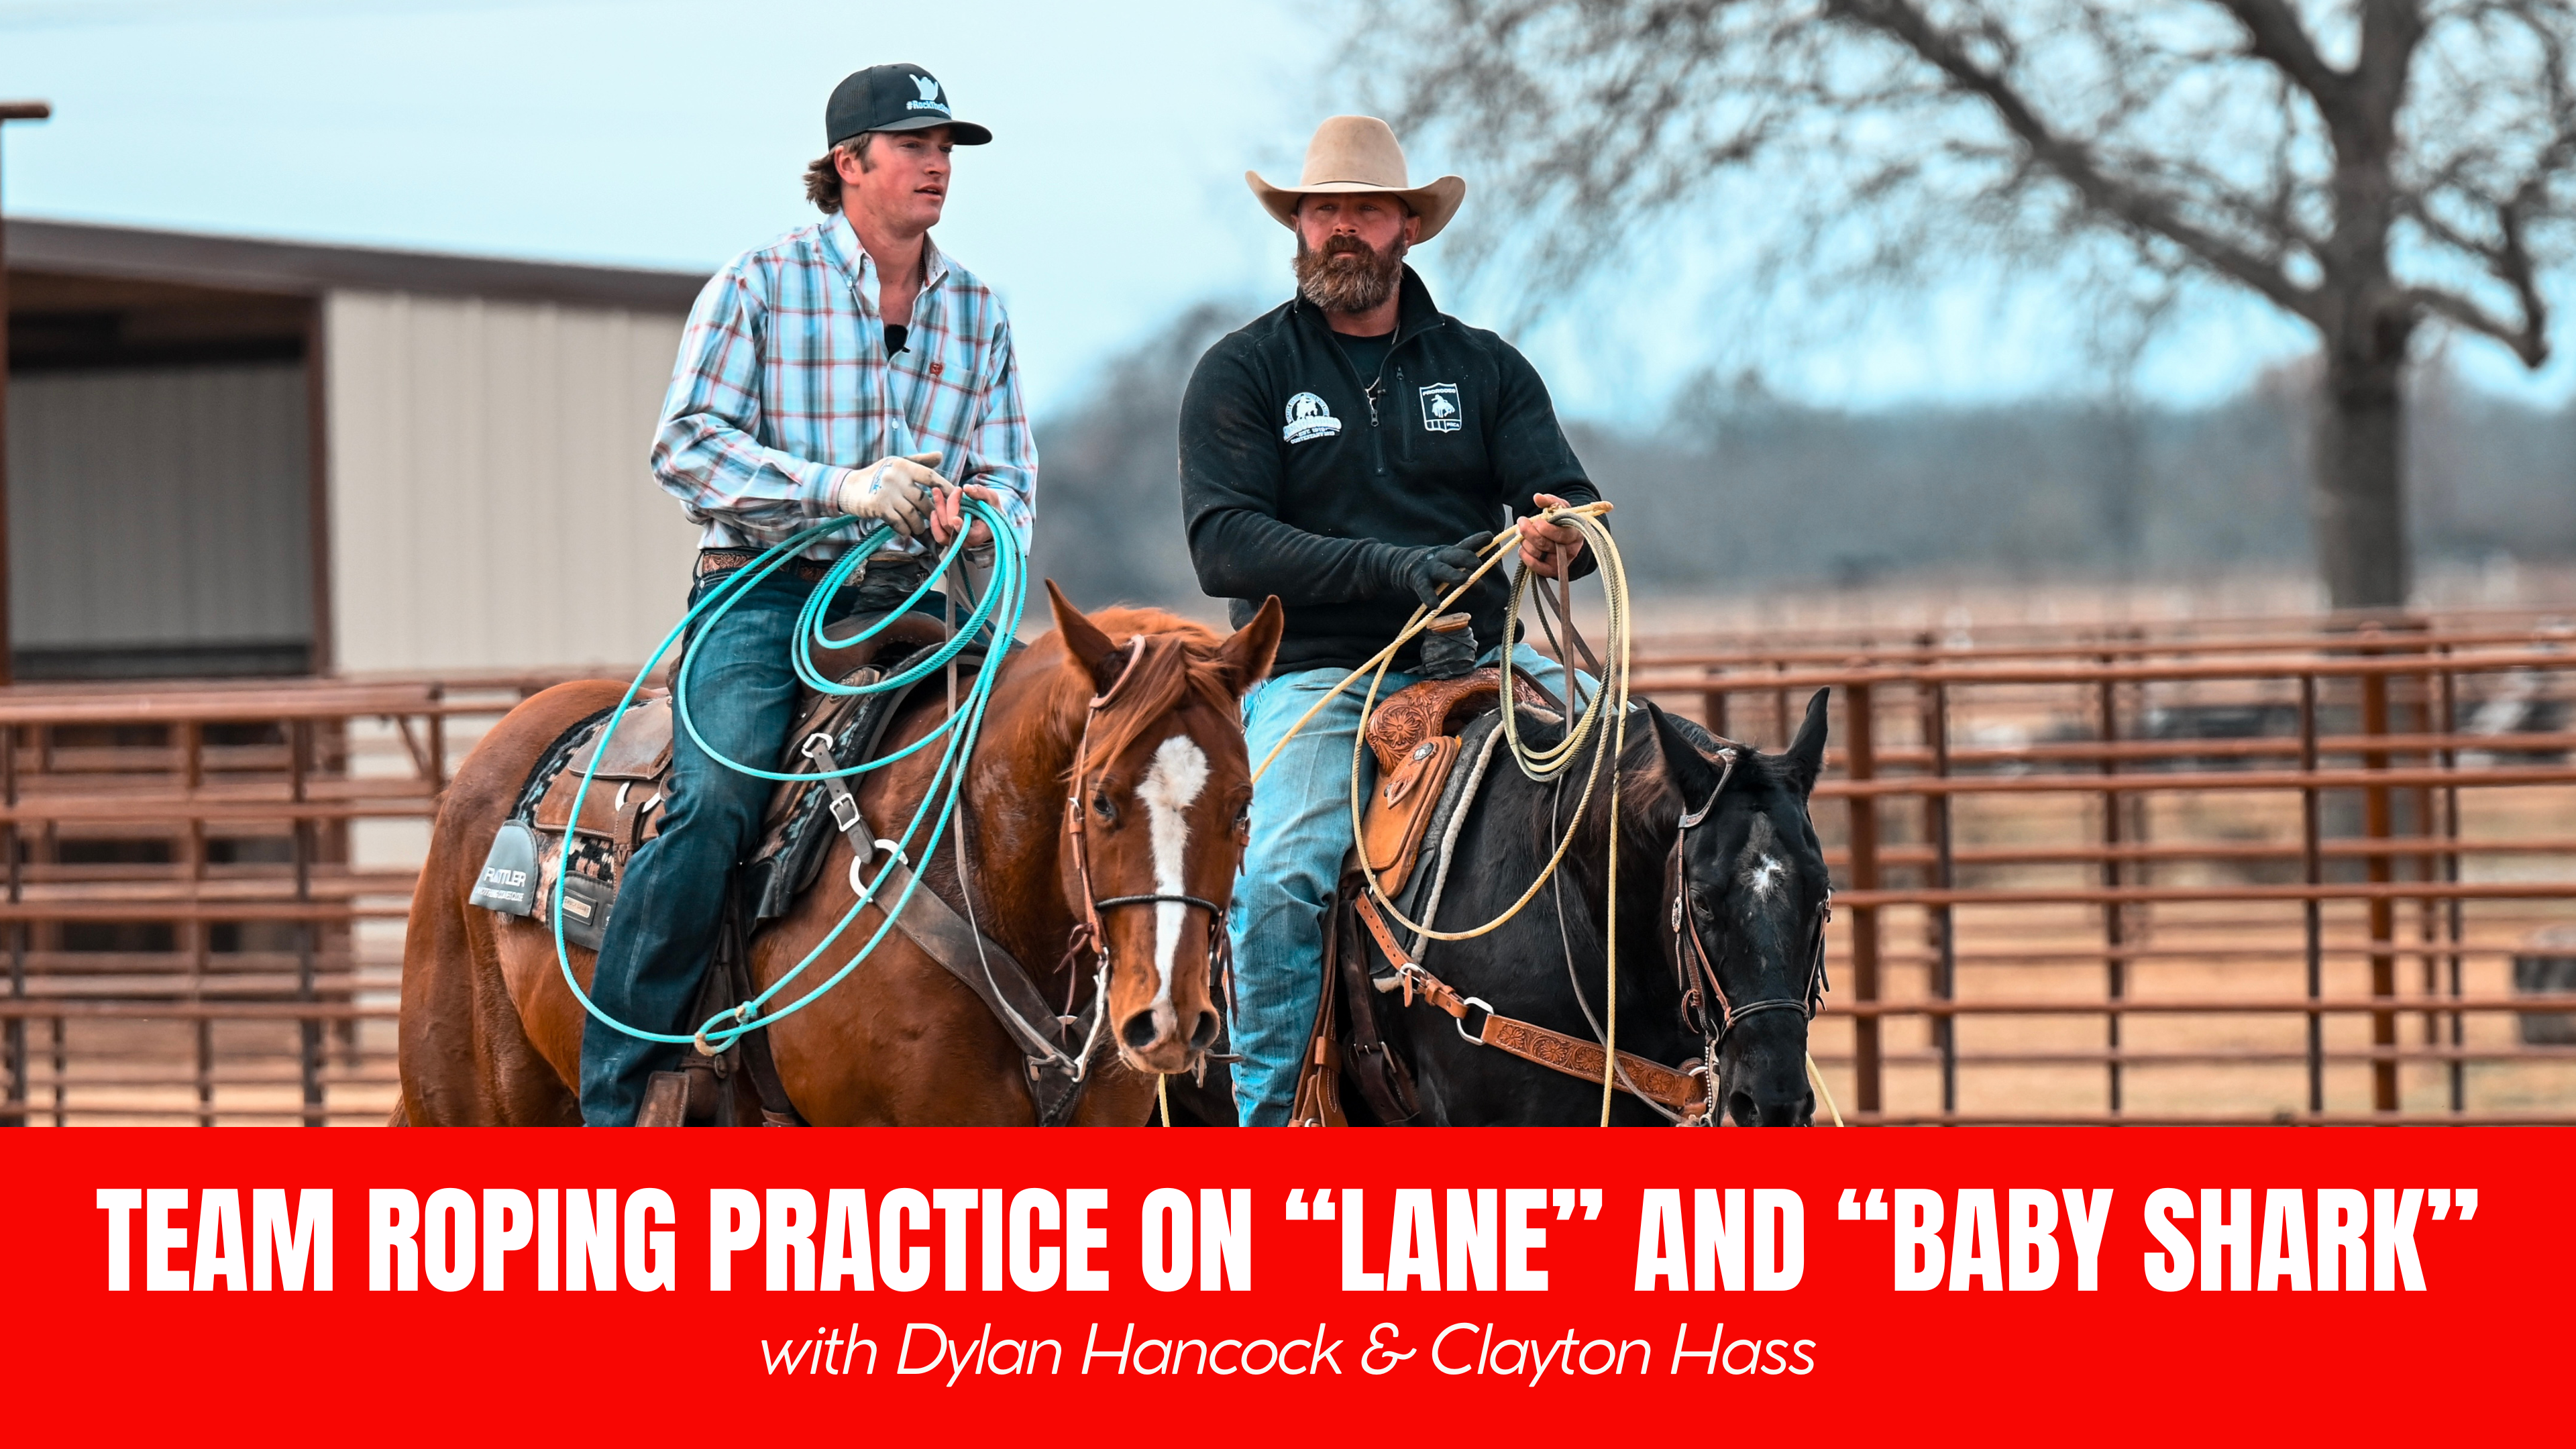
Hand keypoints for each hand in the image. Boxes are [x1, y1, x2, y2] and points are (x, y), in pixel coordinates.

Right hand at [833, 451, 949, 537]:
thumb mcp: (897, 464)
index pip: (930, 476)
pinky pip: (898, 522)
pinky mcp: (878, 506)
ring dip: (919, 525)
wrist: (848, 488)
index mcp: (903, 465)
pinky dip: (904, 529)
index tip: (956, 498)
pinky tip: (906, 531)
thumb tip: (940, 456)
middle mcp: (896, 477)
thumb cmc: (877, 475)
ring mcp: (886, 492)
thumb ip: (919, 461)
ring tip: (920, 529)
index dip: (945, 488)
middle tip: (936, 521)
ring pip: (912, 514)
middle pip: (923, 499)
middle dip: (932, 513)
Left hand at [930, 483, 1002, 550]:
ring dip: (938, 509)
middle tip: (956, 490)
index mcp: (979, 533)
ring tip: (937, 493)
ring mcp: (957, 541)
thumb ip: (980, 493)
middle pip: (951, 525)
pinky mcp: (950, 539)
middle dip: (950, 505)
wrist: (990, 519)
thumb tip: (966, 488)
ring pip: (942, 529)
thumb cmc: (991, 509)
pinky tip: (935, 509)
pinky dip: (934, 522)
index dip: (960, 527)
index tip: (956, 519)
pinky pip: (938, 535)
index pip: (968, 534)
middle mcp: (967, 541)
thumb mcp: (991, 498)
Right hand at [1393, 530, 1493, 606]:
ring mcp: (1428, 567)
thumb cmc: (1431, 568)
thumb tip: (1484, 590)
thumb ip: (1466, 575)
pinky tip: (1435, 604)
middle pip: (1456, 555)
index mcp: (1451, 552)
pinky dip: (1429, 596)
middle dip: (1467, 558)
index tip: (1489, 537)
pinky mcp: (1416, 579)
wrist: (1399, 565)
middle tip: (1478, 564)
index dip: (1478, 540)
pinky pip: (1424, 588)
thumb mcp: (1448, 566)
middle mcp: (1441, 557)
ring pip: (1442, 570)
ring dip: (1453, 575)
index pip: (1466, 545)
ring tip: (1463, 580)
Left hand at [1517, 493, 1587, 577]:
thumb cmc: (1564, 523)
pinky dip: (1525, 555)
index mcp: (1575, 534)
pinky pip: (1534, 566)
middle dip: (1528, 532)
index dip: (1543, 528)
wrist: (1568, 539)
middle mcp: (1570, 551)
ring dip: (1525, 542)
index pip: (1558, 534)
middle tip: (1522, 522)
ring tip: (1523, 534)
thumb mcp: (1560, 508)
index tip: (1536, 520)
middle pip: (1544, 544)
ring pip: (1537, 553)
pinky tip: (1523, 547)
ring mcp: (1560, 563)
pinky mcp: (1551, 571)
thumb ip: (1549, 501)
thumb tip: (1537, 497)